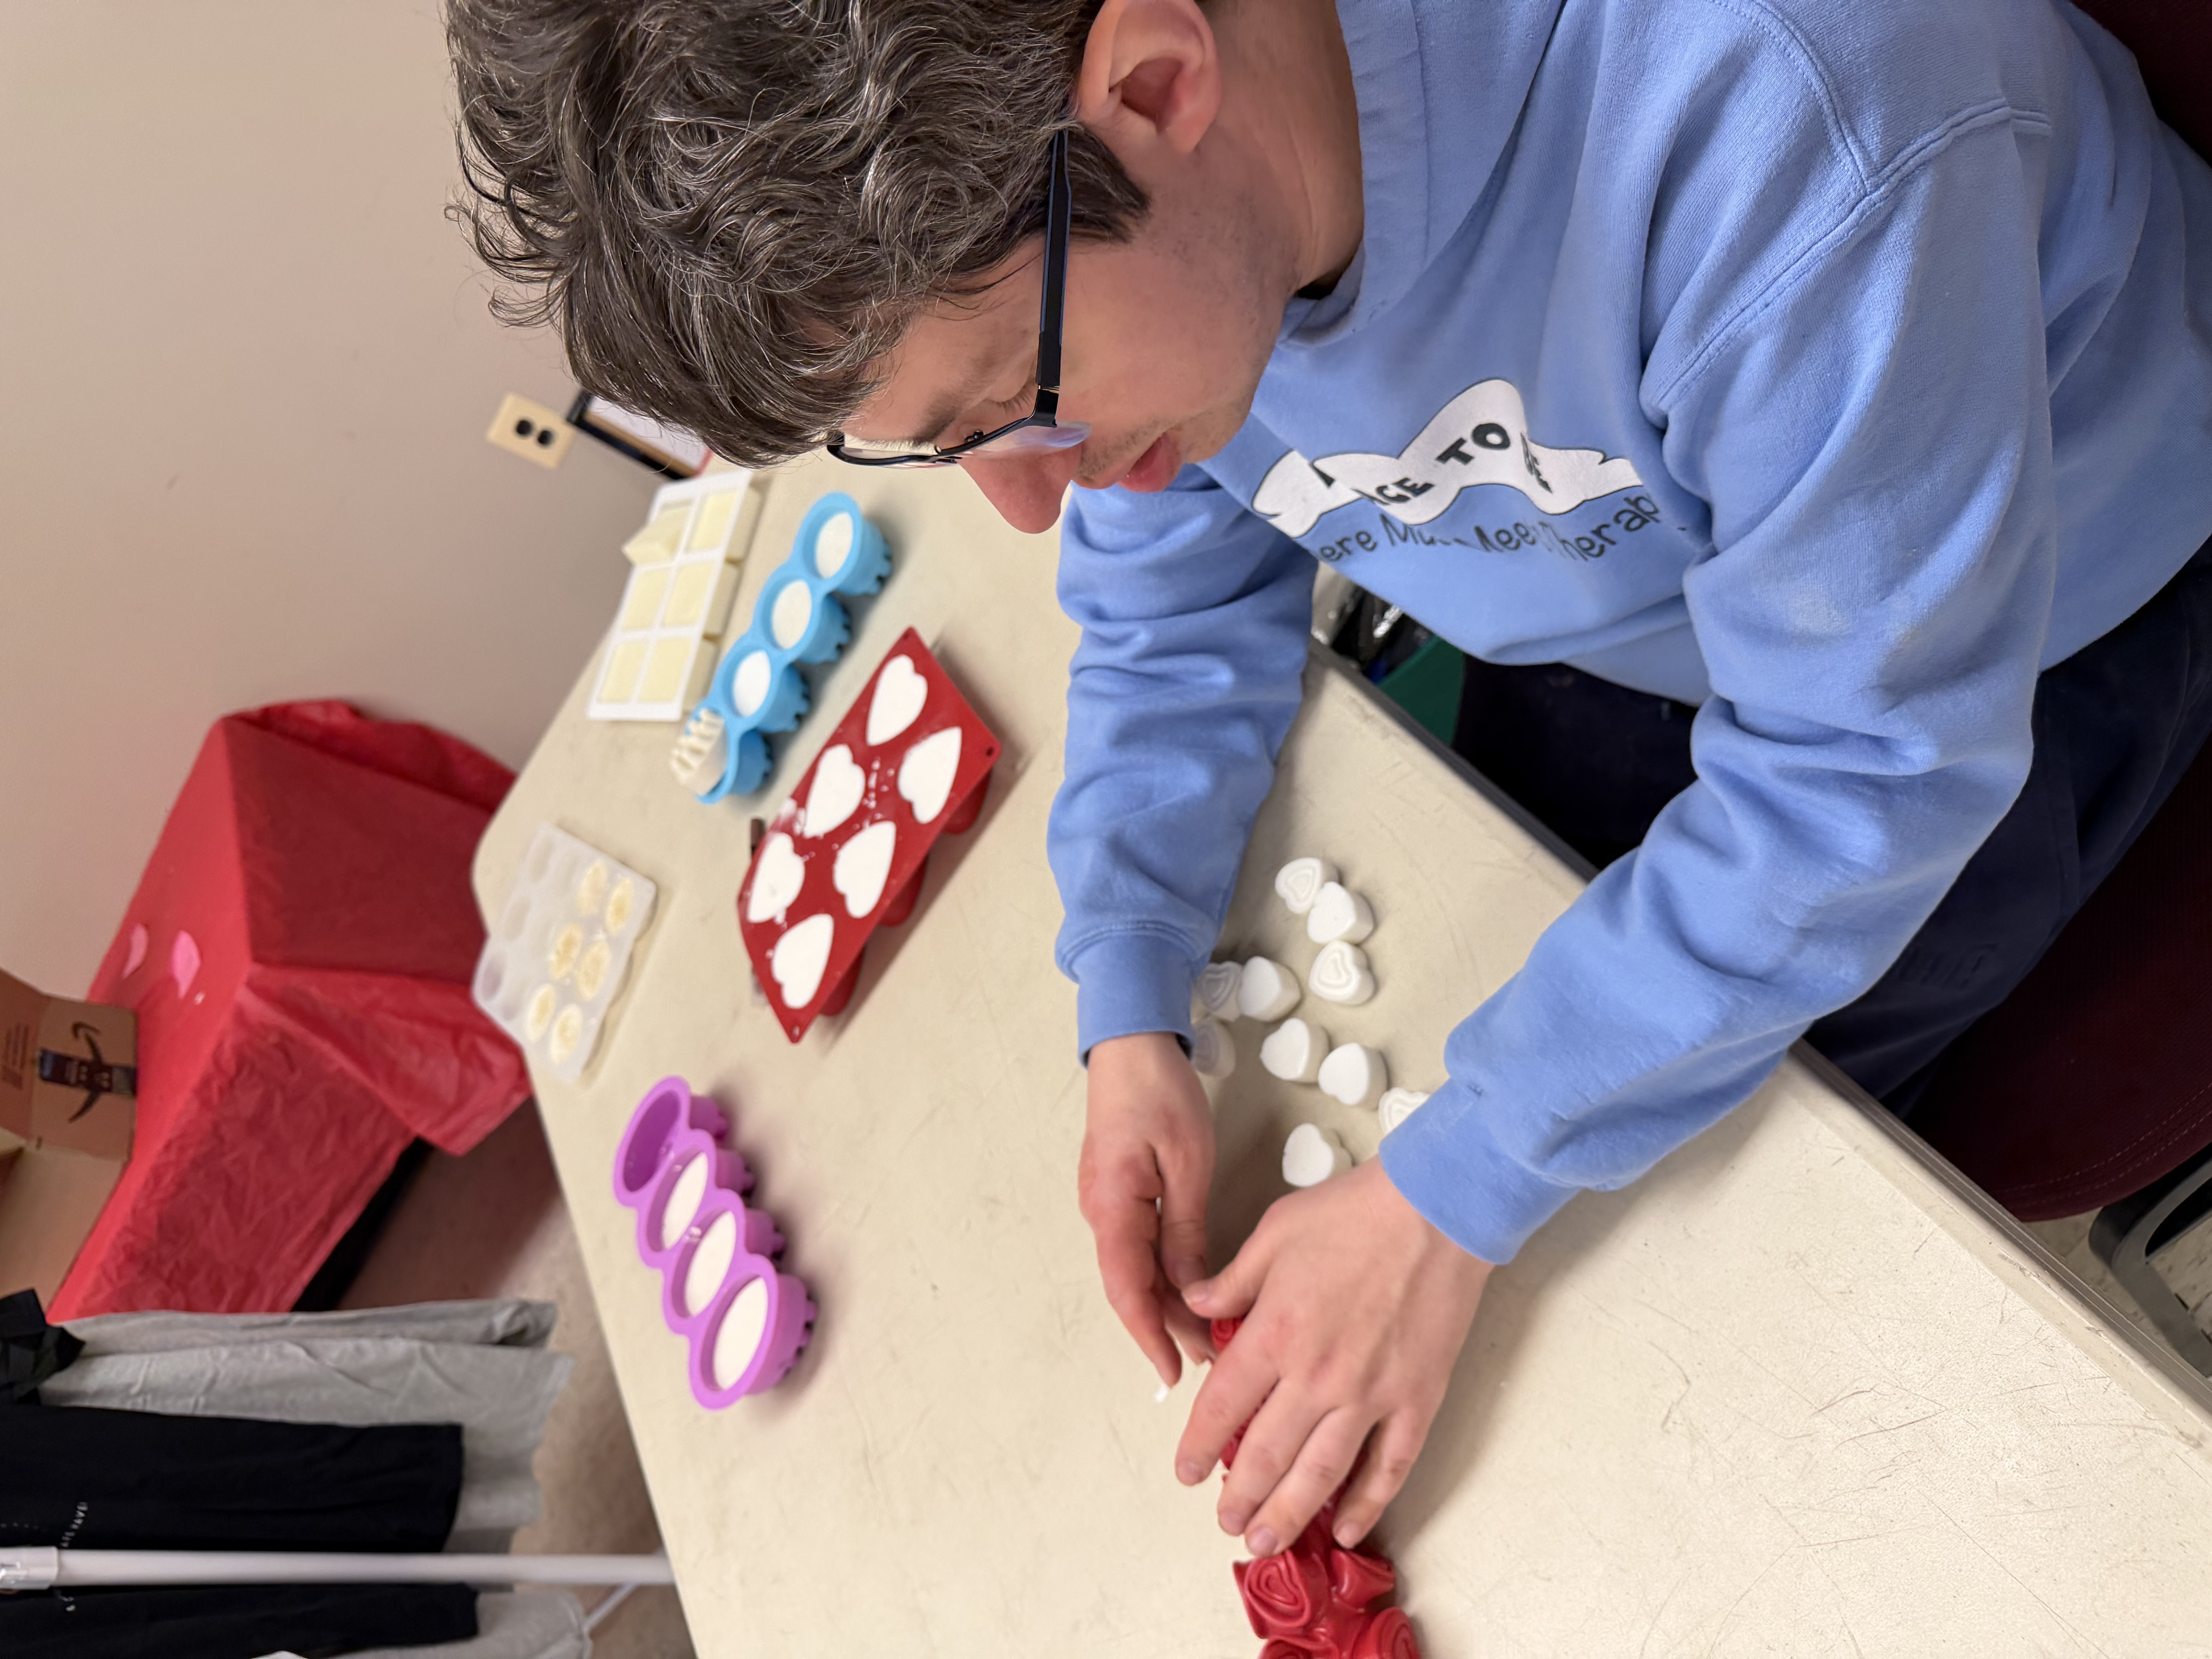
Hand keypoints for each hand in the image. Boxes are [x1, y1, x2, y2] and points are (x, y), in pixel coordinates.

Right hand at [1079, 1031, 1218, 1387]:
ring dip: (1168, 1302)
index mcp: (1112, 1206)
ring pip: (1135, 1269)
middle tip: (1213, 1359)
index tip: (1173, 1371)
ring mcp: (1106, 1203)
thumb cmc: (1158, 1091)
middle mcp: (1101, 1212)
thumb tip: (1190, 1285)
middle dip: (1168, 1327)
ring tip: (1209, 1334)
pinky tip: (1192, 1287)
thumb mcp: (1186, 1160)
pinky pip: (1138, 1246)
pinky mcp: (1118, 1193)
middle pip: (1131, 1286)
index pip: (1126, 1289)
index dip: (1149, 1335)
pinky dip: (1164, 1273)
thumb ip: (1185, 1227)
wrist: (1130, 1044)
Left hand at [1177, 1160, 1490, 1554]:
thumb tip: (1193, 1303)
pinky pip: (1389, 1466)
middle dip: (1240, 1497)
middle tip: (1224, 1523)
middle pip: (1266, 1453)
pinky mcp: (1416, 1399)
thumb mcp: (1275, 1233)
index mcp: (1276, 1334)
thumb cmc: (1355, 1213)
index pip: (1223, 1406)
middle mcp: (1318, 1375)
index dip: (1199, 1445)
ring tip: (1265, 1543)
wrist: (1437, 1209)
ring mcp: (1371, 1394)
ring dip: (1289, 1514)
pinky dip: (1369, 1503)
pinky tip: (1350, 1529)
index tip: (1187, 1472)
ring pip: (1320, 1473)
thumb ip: (1232, 1279)